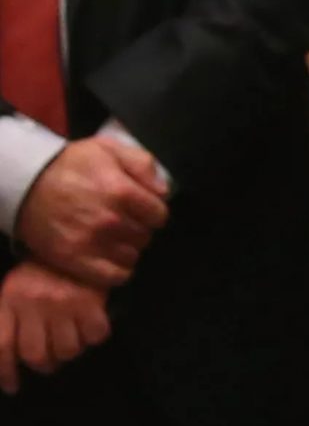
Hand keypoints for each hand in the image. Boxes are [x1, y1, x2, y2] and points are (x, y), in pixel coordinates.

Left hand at [0, 260, 113, 392]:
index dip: (5, 373)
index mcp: (10, 301)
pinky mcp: (91, 301)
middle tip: (48, 361)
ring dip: (68, 352)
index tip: (12, 387)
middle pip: (35, 355)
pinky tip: (89, 329)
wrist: (74, 240)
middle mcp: (34, 304)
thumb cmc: (39, 272)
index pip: (2, 347)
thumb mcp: (12, 292)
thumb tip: (5, 358)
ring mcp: (64, 303)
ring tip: (69, 342)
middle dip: (43, 365)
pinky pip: (95, 336)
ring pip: (67, 350)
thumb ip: (5, 322)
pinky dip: (94, 338)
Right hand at [16, 135, 168, 284]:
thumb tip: (164, 191)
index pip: (159, 215)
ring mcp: (91, 243)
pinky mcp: (74, 260)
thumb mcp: (109, 149)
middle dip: (140, 229)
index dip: (154, 212)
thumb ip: (143, 165)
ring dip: (128, 248)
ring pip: (132, 257)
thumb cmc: (71, 165)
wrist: (26, 184)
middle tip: (125, 222)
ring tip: (115, 238)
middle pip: (145, 236)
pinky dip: (117, 270)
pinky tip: (110, 258)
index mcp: (121, 192)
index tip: (143, 210)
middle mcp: (109, 221)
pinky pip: (113, 277)